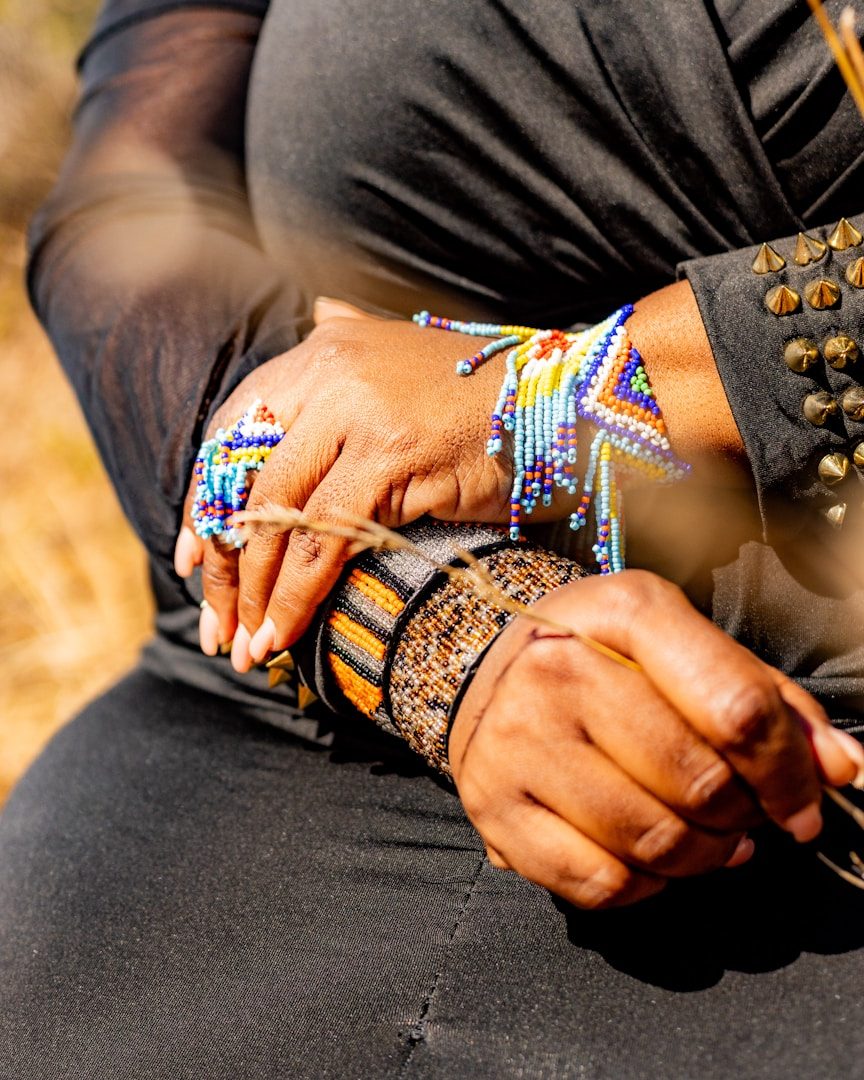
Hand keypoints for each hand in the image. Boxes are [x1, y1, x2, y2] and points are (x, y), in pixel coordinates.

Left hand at [175, 299, 525, 664]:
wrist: (565, 399)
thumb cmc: (485, 400)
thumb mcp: (402, 370)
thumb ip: (348, 363)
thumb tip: (310, 331)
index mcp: (322, 352)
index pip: (233, 431)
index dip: (203, 499)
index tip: (191, 558)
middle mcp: (329, 372)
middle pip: (243, 478)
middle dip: (219, 561)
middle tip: (214, 622)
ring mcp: (359, 412)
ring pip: (276, 513)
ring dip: (251, 589)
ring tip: (245, 644)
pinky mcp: (391, 456)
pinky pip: (324, 537)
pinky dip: (296, 592)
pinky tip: (284, 631)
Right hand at [449, 570, 863, 908]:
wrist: (488, 669)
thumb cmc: (602, 655)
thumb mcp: (681, 642)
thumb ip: (765, 697)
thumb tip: (841, 768)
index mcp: (622, 613)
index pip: (735, 708)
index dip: (789, 771)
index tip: (803, 801)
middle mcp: (557, 670)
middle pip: (700, 783)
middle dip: (742, 814)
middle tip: (739, 810)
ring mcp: (517, 741)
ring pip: (652, 842)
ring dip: (702, 856)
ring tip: (703, 836)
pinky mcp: (491, 805)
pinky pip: (600, 884)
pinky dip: (645, 885)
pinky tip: (647, 856)